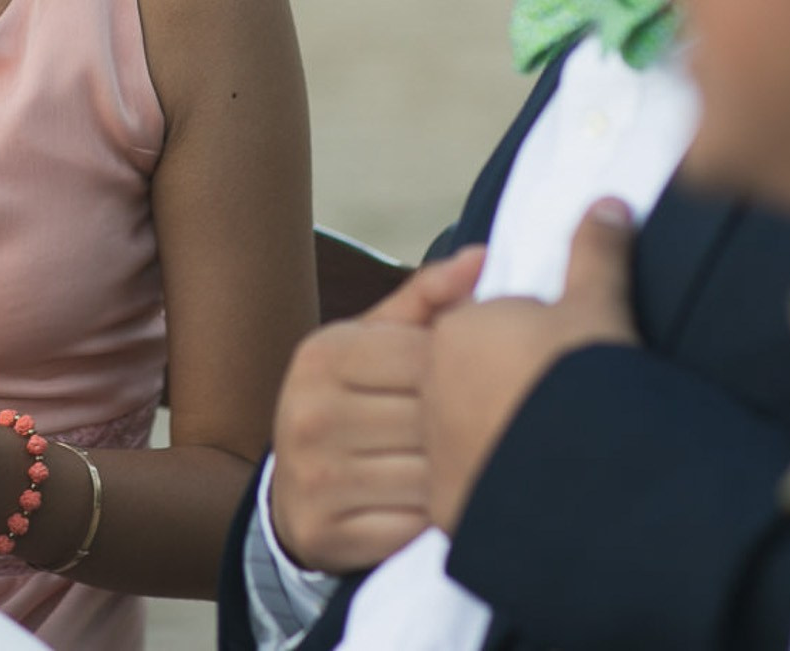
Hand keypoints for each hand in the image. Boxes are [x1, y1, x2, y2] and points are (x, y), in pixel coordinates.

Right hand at [266, 246, 484, 572]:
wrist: (294, 491)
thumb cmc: (354, 405)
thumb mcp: (375, 344)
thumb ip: (427, 301)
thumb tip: (482, 258)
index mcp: (323, 354)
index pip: (425, 356)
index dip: (464, 374)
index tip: (483, 386)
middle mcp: (307, 413)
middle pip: (428, 420)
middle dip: (468, 432)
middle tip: (494, 436)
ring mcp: (312, 476)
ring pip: (426, 478)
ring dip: (460, 482)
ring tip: (475, 474)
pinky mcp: (323, 532)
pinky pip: (410, 529)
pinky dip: (435, 524)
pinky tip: (442, 511)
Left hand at [416, 198, 637, 536]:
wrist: (589, 474)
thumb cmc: (585, 377)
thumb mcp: (596, 305)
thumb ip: (595, 252)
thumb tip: (608, 203)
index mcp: (453, 336)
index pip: (479, 333)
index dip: (524, 344)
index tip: (561, 361)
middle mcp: (429, 392)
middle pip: (461, 385)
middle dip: (498, 391)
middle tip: (553, 406)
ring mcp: (432, 453)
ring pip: (457, 437)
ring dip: (493, 440)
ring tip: (547, 448)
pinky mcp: (446, 508)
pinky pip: (463, 490)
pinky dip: (492, 486)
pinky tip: (534, 486)